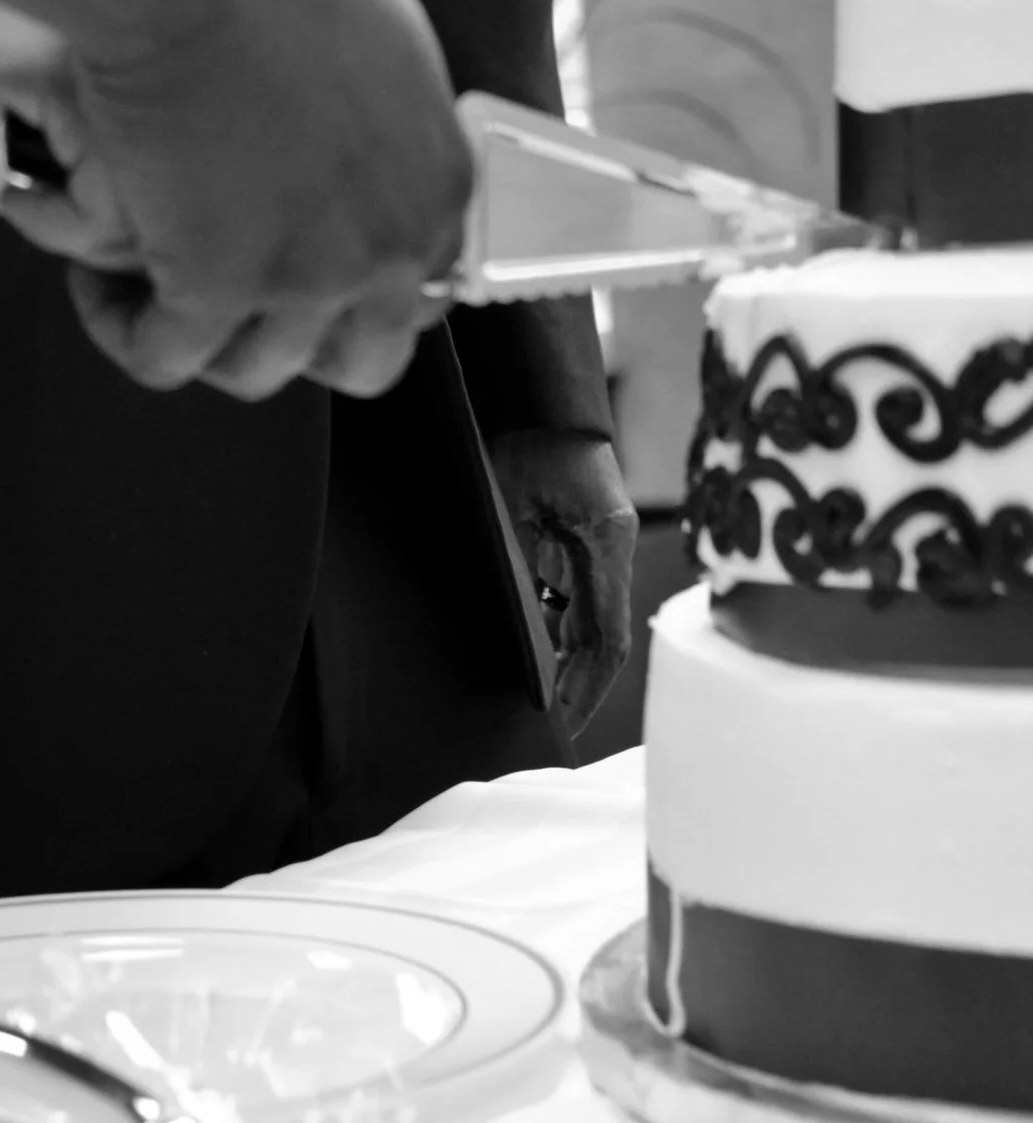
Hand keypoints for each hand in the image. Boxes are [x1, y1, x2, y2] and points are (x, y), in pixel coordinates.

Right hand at [3, 0, 470, 403]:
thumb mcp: (379, 44)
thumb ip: (387, 128)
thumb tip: (365, 161)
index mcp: (440, 185)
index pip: (420, 293)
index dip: (347, 291)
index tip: (288, 266)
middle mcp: (392, 246)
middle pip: (360, 363)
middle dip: (293, 341)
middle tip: (229, 296)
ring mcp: (308, 274)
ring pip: (257, 371)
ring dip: (201, 338)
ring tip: (144, 282)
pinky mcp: (215, 283)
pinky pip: (166, 357)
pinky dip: (124, 330)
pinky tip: (93, 282)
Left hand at [489, 427, 636, 734]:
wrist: (535, 396)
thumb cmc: (524, 439)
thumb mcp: (515, 502)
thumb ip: (522, 562)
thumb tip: (522, 628)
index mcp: (606, 545)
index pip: (608, 638)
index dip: (590, 686)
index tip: (566, 722)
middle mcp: (608, 553)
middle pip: (596, 637)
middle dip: (574, 683)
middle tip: (547, 726)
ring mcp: (595, 547)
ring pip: (582, 620)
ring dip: (559, 655)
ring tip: (530, 694)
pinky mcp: (576, 540)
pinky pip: (568, 594)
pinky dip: (549, 622)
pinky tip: (526, 643)